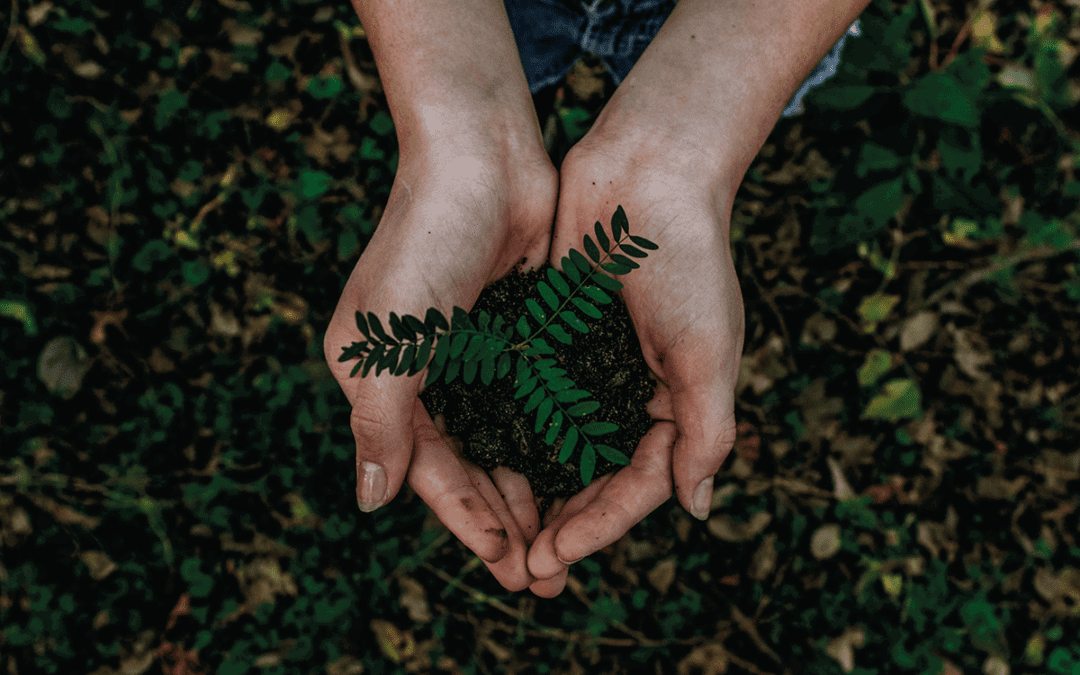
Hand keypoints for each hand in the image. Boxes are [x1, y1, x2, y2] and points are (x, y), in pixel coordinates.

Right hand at [323, 135, 558, 590]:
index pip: (426, 469)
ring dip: (531, 487)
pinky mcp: (513, 332)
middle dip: (503, 519)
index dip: (466, 520)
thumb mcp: (388, 341)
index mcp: (380, 379)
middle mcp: (422, 372)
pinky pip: (531, 400)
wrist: (481, 156)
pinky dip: (550, 437)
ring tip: (565, 536)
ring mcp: (470, 353)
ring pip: (503, 440)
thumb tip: (370, 502)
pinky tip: (580, 471)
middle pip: (467, 464)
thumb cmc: (425, 242)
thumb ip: (379, 424)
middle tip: (543, 573)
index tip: (508, 564)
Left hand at [525, 120, 744, 596]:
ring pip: (557, 447)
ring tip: (499, 533)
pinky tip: (480, 462)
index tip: (555, 556)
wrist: (646, 174)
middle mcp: (632, 394)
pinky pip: (531, 398)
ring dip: (532, 491)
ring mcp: (590, 368)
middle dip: (563, 524)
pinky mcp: (554, 338)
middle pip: (594, 478)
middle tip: (522, 568)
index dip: (599, 526)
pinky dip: (511, 432)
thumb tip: (696, 509)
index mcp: (677, 404)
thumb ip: (705, 432)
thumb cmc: (688, 261)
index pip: (638, 486)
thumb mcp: (708, 352)